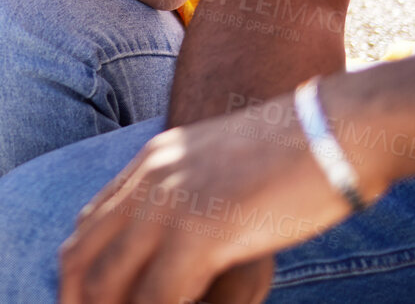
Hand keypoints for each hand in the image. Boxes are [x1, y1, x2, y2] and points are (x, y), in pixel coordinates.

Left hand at [59, 97, 355, 303]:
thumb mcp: (222, 169)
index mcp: (150, 164)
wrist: (336, 128)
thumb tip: (183, 256)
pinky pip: (158, 297)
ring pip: (110, 284)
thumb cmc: (295, 154)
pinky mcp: (202, 232)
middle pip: (82, 256)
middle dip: (78, 302)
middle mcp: (148, 181)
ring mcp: (171, 204)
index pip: (87, 226)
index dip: (77, 276)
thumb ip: (191, 206)